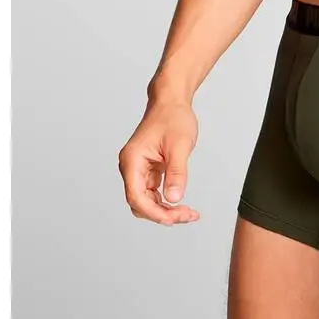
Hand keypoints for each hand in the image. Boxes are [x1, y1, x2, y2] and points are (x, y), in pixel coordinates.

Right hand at [118, 100, 200, 225]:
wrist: (171, 100)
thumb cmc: (173, 117)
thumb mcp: (179, 145)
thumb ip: (176, 172)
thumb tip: (174, 198)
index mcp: (132, 160)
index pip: (136, 196)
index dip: (154, 212)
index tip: (174, 218)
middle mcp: (130, 167)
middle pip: (140, 203)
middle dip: (162, 214)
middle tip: (187, 215)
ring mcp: (137, 169)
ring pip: (146, 200)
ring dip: (165, 210)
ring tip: (188, 213)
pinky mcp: (146, 169)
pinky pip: (152, 192)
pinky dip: (166, 200)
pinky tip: (181, 204)